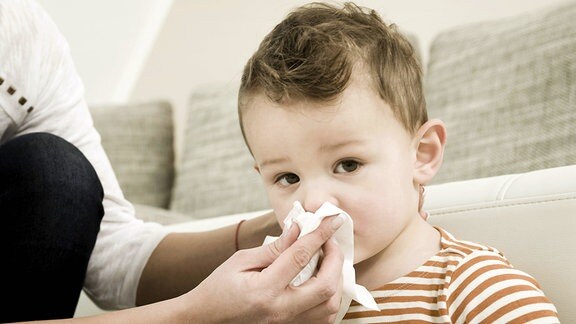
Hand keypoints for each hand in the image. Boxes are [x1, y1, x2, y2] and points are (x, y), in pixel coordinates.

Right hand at [184, 215, 344, 322]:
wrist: (206, 320)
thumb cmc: (219, 289)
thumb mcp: (241, 261)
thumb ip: (274, 248)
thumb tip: (298, 229)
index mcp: (264, 290)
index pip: (300, 256)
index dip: (319, 234)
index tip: (331, 220)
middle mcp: (280, 311)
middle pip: (326, 286)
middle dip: (335, 259)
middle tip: (329, 241)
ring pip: (330, 306)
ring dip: (336, 280)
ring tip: (328, 260)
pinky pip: (323, 318)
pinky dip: (330, 297)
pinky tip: (323, 281)